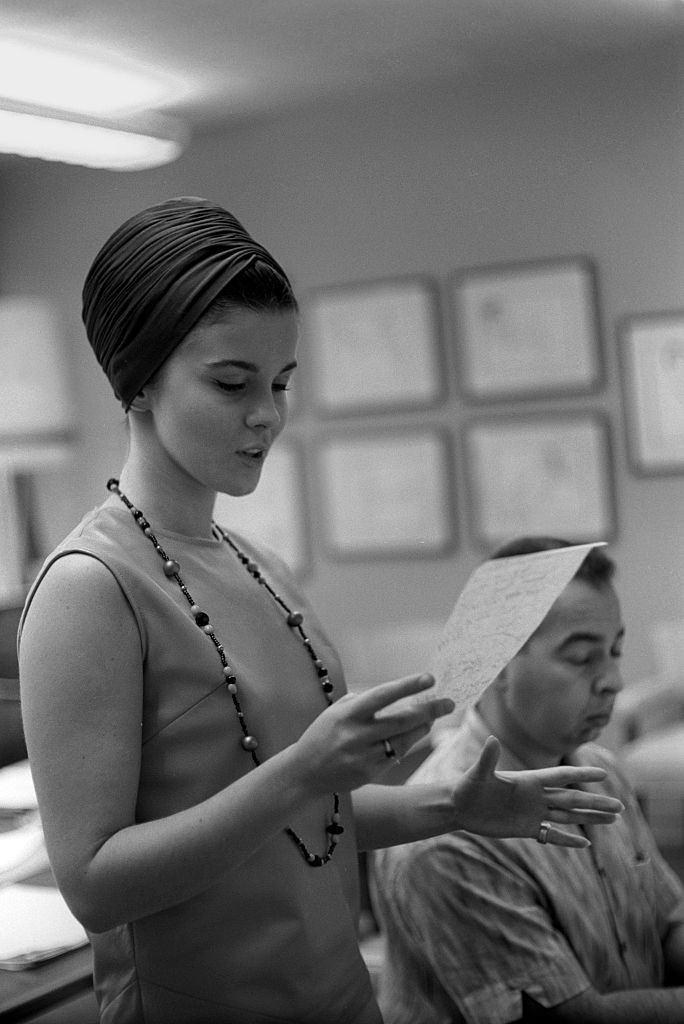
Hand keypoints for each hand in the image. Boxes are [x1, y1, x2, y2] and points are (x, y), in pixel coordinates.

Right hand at [292, 673, 454, 793]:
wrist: (304, 772)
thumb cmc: (323, 734)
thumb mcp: (336, 711)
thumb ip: (363, 701)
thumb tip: (395, 694)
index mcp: (348, 713)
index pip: (384, 695)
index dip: (408, 686)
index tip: (430, 678)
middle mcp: (357, 734)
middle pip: (402, 720)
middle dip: (429, 710)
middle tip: (448, 703)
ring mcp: (364, 756)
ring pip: (404, 739)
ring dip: (422, 727)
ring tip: (431, 719)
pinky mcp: (370, 772)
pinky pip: (396, 755)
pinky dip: (407, 744)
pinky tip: (413, 736)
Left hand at [453, 736, 622, 847]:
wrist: (458, 807)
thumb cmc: (467, 786)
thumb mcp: (477, 774)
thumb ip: (487, 759)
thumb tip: (491, 740)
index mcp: (529, 781)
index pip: (560, 777)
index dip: (581, 774)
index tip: (603, 773)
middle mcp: (535, 796)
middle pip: (571, 799)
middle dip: (595, 803)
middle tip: (620, 807)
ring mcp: (533, 813)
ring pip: (567, 816)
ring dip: (589, 818)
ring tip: (613, 820)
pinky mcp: (526, 828)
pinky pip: (553, 835)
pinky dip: (568, 839)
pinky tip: (586, 844)